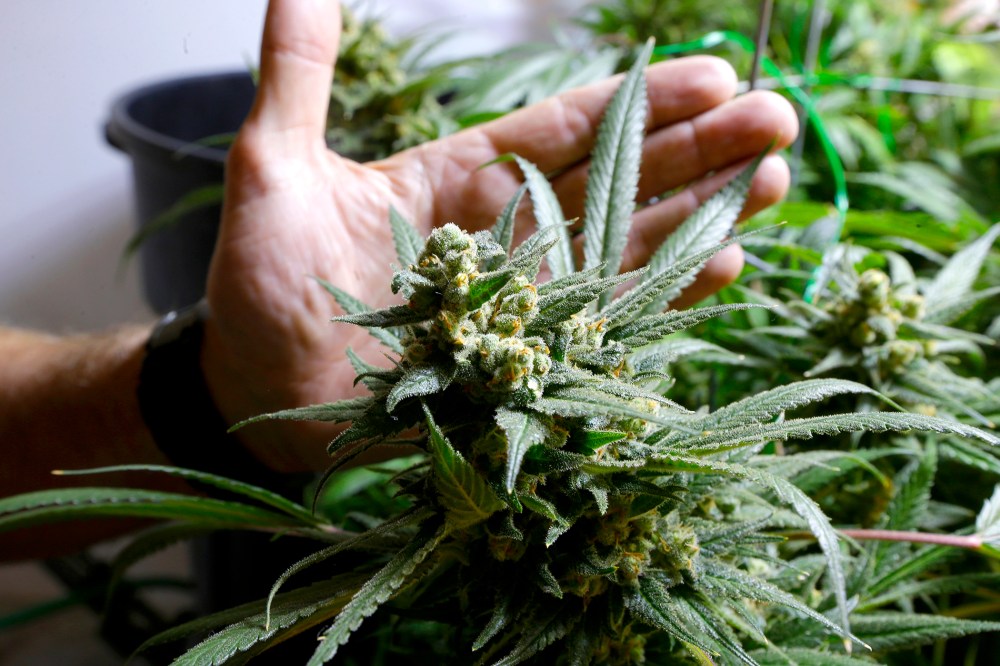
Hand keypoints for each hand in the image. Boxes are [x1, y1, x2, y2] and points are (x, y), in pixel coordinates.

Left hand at [202, 0, 797, 470]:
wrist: (254, 388)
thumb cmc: (260, 284)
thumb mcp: (272, 168)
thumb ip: (299, 77)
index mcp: (460, 178)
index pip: (565, 130)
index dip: (639, 102)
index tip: (715, 72)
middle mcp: (505, 234)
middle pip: (618, 181)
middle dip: (698, 149)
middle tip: (777, 118)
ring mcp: (521, 300)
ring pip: (628, 247)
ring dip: (702, 216)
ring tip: (775, 180)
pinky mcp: (524, 359)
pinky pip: (604, 321)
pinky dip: (664, 296)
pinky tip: (724, 265)